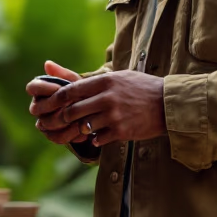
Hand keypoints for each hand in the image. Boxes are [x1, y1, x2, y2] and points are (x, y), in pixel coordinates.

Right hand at [24, 61, 83, 145]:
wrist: (95, 113)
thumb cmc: (83, 94)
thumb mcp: (77, 84)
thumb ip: (64, 75)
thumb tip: (47, 63)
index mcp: (40, 92)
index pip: (32, 88)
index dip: (44, 88)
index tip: (60, 87)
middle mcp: (38, 107)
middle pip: (36, 108)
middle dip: (54, 105)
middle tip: (70, 103)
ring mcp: (43, 123)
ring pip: (46, 123)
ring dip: (63, 120)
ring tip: (79, 116)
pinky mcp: (52, 136)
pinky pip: (56, 137)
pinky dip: (70, 134)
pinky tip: (83, 129)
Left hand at [30, 65, 164, 147]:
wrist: (167, 103)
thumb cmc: (142, 88)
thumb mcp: (120, 76)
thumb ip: (98, 79)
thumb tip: (75, 80)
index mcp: (105, 82)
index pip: (71, 90)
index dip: (56, 99)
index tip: (49, 104)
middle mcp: (107, 98)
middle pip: (73, 110)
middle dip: (63, 117)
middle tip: (58, 120)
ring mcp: (113, 116)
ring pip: (83, 126)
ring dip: (79, 129)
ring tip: (78, 129)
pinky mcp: (121, 131)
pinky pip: (98, 138)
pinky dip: (94, 139)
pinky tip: (96, 137)